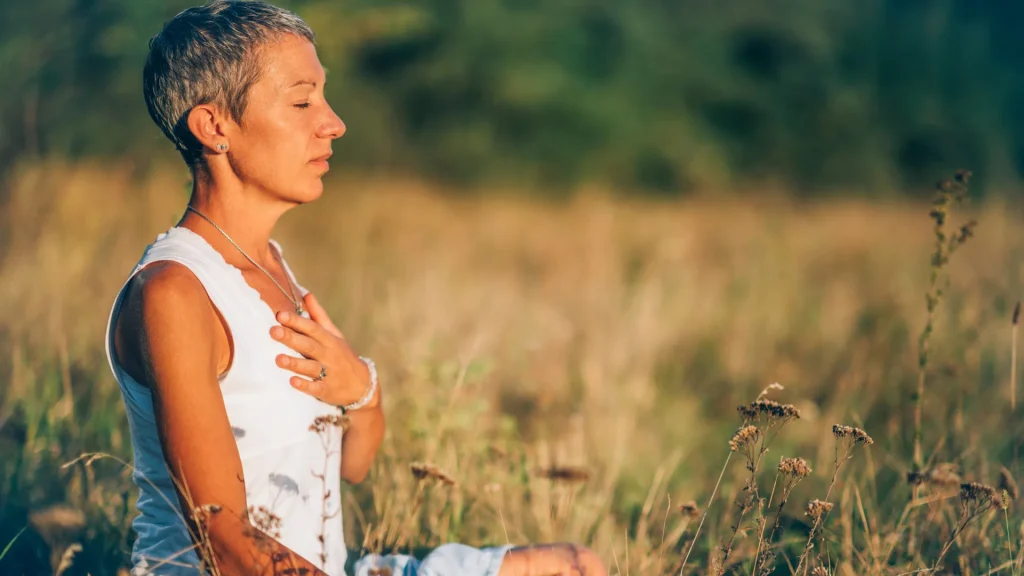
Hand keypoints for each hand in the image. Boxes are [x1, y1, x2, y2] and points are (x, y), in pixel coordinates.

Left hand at [270, 293, 375, 407]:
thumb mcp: (335, 335)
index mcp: (329, 340)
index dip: (297, 321)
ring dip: (295, 363)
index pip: (312, 328)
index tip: (280, 315)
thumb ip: (319, 316)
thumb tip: (306, 294)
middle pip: (308, 345)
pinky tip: (292, 381)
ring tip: (278, 359)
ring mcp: (329, 373)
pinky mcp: (327, 390)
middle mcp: (329, 355)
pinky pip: (315, 388)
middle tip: (273, 331)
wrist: (362, 385)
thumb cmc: (343, 355)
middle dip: (291, 338)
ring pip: (310, 367)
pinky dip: (305, 385)